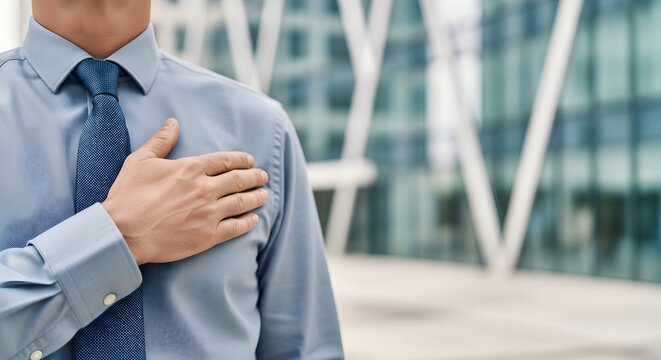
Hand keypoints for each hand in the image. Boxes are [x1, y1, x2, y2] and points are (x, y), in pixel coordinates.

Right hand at [102, 118, 268, 264]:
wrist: (124, 233)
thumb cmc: (128, 196)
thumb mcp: (141, 161)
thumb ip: (160, 141)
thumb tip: (173, 122)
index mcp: (191, 168)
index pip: (225, 161)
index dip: (241, 160)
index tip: (250, 161)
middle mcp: (205, 189)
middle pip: (238, 180)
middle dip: (254, 177)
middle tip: (263, 176)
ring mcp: (209, 213)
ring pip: (242, 202)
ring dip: (256, 197)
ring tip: (264, 195)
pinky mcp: (208, 236)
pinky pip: (236, 228)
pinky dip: (248, 222)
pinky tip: (254, 219)